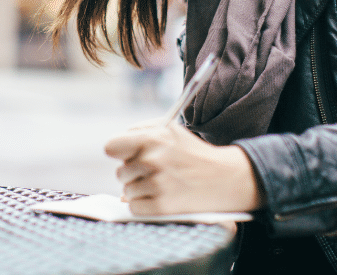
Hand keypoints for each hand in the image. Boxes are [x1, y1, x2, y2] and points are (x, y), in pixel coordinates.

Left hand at [103, 123, 262, 215]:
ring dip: (140, 191)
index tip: (127, 156)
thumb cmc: (193, 152)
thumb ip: (139, 132)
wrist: (225, 178)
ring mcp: (157, 185)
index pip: (111, 147)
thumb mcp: (169, 129)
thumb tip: (113, 151)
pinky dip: (144, 205)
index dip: (118, 153)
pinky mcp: (162, 207)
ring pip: (126, 192)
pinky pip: (135, 208)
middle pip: (120, 173)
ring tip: (163, 184)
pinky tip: (162, 197)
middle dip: (134, 174)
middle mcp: (152, 160)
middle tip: (156, 172)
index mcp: (152, 138)